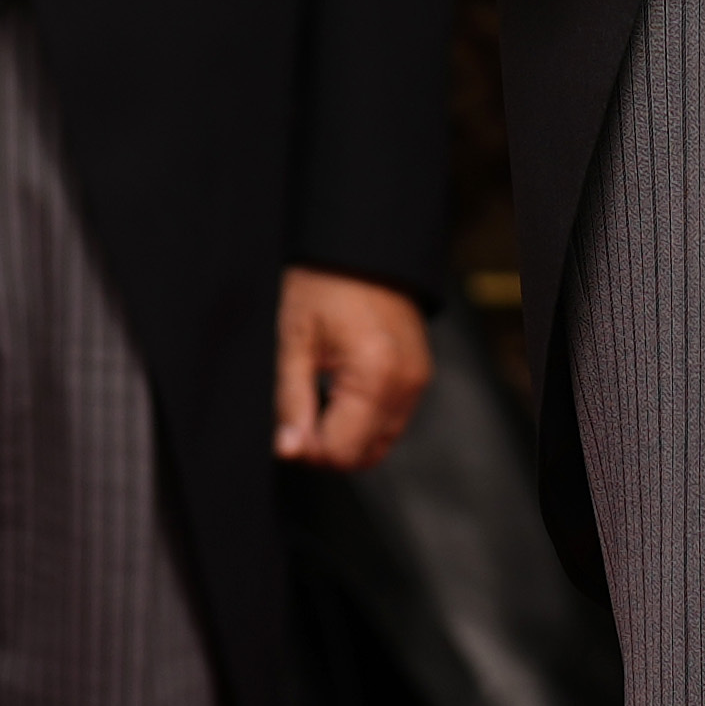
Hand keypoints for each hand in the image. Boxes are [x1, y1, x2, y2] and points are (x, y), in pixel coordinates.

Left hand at [276, 270, 433, 467]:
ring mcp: (417, 382)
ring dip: (345, 437)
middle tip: (297, 418)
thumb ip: (290, 403)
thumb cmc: (325, 285)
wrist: (362, 249)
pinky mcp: (419, 377)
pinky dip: (363, 421)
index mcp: (375, 375)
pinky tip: (340, 393)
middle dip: (326, 448)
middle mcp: (405, 385)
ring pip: (378, 444)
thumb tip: (287, 451)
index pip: (341, 453)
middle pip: (363, 457)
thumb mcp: (293, 343)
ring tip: (318, 401)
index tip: (285, 430)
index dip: (307, 450)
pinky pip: (391, 422)